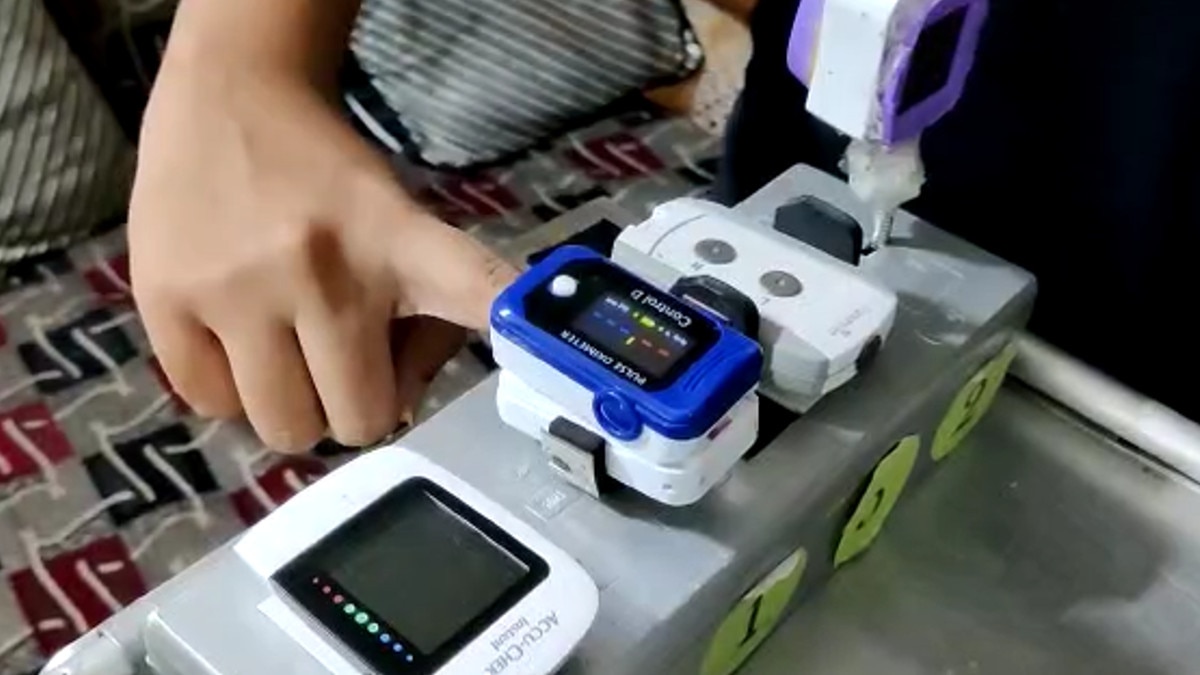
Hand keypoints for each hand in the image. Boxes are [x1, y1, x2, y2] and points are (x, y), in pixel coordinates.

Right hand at [130, 52, 514, 452]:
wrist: (229, 95)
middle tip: (343, 361)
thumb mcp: (398, 220)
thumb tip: (411, 393)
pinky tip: (235, 339)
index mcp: (400, 242)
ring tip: (287, 352)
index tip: (542, 347)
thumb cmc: (326, 175)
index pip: (475, 290)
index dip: (512, 324)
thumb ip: (424, 307)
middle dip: (359, 404)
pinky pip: (212, 406)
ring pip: (285, 430)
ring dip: (294, 405)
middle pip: (361, 421)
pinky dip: (230, 390)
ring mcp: (238, 290)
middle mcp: (324, 272)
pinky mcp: (166, 299)